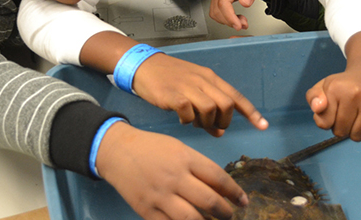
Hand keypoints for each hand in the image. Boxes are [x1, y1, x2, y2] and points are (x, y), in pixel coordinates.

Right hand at [97, 122, 248, 219]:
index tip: (243, 201)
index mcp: (184, 158)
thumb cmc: (152, 148)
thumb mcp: (178, 148)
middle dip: (225, 212)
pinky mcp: (146, 211)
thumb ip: (198, 167)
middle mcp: (174, 177)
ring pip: (192, 219)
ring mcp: (159, 196)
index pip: (217, 178)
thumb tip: (220, 188)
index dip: (234, 192)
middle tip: (230, 215)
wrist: (117, 152)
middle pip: (208, 201)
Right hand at [133, 54, 267, 136]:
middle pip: (226, 104)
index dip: (251, 112)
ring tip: (194, 121)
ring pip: (210, 109)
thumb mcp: (193, 89)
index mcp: (210, 77)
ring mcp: (188, 86)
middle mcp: (202, 80)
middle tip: (213, 127)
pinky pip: (188, 112)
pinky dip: (187, 120)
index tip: (263, 125)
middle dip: (224, 121)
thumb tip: (219, 131)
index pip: (236, 96)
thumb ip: (208, 108)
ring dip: (205, 122)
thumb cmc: (170, 78)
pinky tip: (181, 118)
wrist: (144, 65)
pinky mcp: (173, 95)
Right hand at [210, 0, 278, 30]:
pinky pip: (218, 11)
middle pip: (217, 10)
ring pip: (215, 12)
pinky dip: (225, 18)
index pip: (223, 3)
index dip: (229, 17)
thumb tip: (245, 3)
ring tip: (241, 22)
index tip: (238, 25)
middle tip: (243, 25)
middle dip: (229, 21)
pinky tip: (236, 18)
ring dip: (227, 21)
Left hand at [305, 30, 360, 140]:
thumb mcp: (323, 86)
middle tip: (345, 113)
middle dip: (340, 127)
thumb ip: (313, 97)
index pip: (325, 123)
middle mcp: (356, 94)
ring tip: (356, 116)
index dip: (326, 121)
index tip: (332, 111)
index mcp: (336, 88)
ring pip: (357, 137)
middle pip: (341, 132)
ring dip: (354, 131)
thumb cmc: (343, 85)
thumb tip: (318, 108)